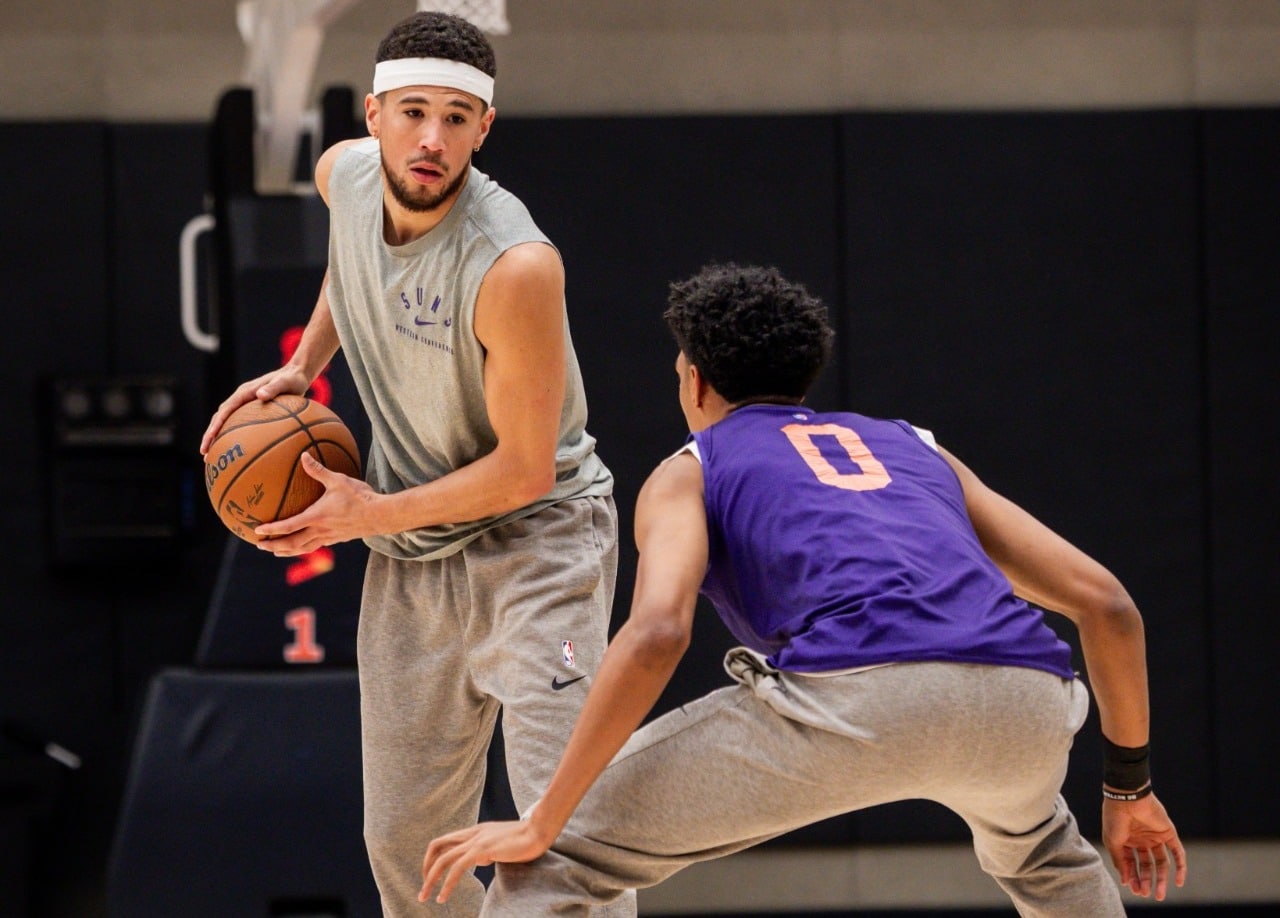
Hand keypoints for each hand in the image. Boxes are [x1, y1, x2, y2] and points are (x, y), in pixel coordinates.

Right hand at [199, 367, 311, 454]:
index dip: (215, 426)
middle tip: (204, 454)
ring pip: (226, 422)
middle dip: (210, 436)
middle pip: (220, 418)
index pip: (224, 411)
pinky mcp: (252, 409)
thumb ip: (273, 388)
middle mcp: (241, 398)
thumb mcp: (285, 383)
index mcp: (244, 392)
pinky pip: (239, 424)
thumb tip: (260, 395)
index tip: (208, 440)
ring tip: (213, 455)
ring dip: (218, 437)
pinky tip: (238, 450)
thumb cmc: (292, 379)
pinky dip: (233, 436)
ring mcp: (245, 404)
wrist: (297, 374)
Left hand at [254, 453, 378, 554]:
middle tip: (260, 545)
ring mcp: (329, 537)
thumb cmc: (359, 497)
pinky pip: (316, 546)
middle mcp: (320, 531)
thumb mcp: (338, 480)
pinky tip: (303, 546)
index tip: (257, 530)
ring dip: (287, 551)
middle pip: (292, 544)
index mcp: (316, 517)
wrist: (380, 515)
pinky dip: (304, 548)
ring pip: (303, 549)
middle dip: (274, 546)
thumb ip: (318, 470)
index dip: (272, 529)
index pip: (289, 526)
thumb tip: (304, 455)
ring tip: (276, 552)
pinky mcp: (337, 539)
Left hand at [420, 818, 553, 904]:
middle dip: (426, 868)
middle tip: (423, 890)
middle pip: (437, 847)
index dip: (432, 859)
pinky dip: (446, 884)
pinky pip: (457, 868)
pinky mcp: (482, 850)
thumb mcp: (500, 844)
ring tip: (426, 898)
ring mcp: (476, 841)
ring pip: (443, 859)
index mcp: (475, 831)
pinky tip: (443, 897)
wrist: (539, 830)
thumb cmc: (525, 839)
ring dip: (430, 880)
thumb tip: (480, 859)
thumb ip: (487, 850)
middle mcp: (472, 834)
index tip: (431, 877)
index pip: (444, 841)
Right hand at [1101, 791, 1186, 900]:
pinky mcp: (1168, 833)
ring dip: (1161, 878)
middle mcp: (1141, 840)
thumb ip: (1120, 862)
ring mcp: (1155, 837)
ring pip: (1161, 863)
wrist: (1127, 798)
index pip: (1131, 863)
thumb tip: (1126, 882)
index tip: (1134, 889)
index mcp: (1126, 841)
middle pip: (1146, 865)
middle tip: (1146, 894)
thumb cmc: (1115, 819)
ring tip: (1159, 894)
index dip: (1132, 877)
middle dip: (1146, 880)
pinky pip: (1177, 853)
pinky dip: (1180, 867)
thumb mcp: (1113, 842)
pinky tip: (1178, 882)